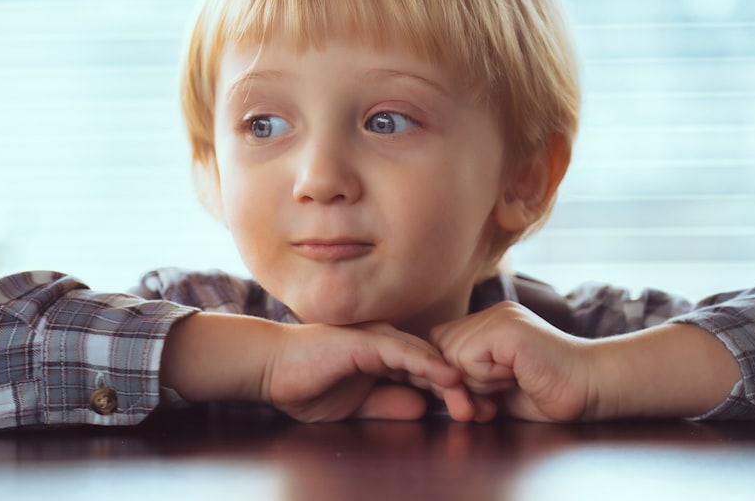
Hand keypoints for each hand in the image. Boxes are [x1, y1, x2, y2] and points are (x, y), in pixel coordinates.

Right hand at [263, 322, 474, 421]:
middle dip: (461, 389)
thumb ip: (388, 405)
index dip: (452, 394)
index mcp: (385, 360)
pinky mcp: (365, 341)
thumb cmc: (306, 385)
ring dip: (451, 380)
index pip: (427, 376)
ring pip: (425, 357)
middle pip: (434, 365)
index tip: (475, 415)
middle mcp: (386, 345)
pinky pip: (403, 352)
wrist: (270, 369)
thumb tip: (422, 409)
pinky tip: (447, 376)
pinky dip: (427, 364)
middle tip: (485, 413)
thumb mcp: (356, 406)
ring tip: (473, 401)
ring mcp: (377, 339)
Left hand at [430, 301, 594, 421]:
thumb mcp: (495, 389)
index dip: (448, 377)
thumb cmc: (547, 392)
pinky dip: (484, 378)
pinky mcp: (505, 328)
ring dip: (475, 382)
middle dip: (458, 383)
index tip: (476, 400)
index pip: (439, 346)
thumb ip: (467, 384)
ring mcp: (498, 317)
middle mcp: (490, 315)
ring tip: (509, 382)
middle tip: (495, 393)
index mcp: (486, 326)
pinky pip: (466, 357)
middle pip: (439, 349)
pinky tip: (514, 376)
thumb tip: (437, 389)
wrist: (590, 388)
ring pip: (450, 354)